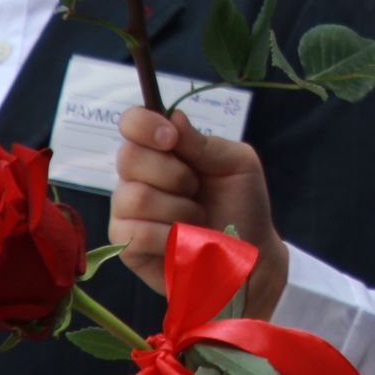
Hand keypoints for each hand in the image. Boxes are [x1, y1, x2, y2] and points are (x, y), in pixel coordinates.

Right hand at [111, 107, 288, 318]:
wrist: (248, 256)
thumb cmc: (243, 205)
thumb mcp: (237, 164)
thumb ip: (203, 143)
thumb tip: (172, 118)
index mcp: (163, 149)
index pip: (132, 122)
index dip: (145, 125)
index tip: (171, 140)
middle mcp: (138, 176)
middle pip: (128, 157)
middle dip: (172, 173)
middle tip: (196, 188)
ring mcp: (127, 210)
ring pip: (134, 197)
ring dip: (178, 209)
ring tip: (196, 219)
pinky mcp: (126, 245)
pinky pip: (136, 233)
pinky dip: (169, 236)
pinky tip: (183, 240)